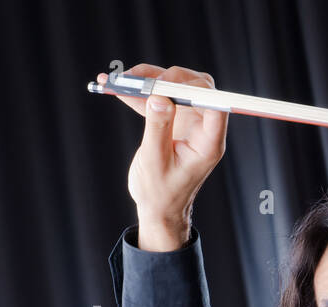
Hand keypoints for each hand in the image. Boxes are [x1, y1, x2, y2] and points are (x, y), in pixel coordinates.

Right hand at [98, 64, 227, 250]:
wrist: (157, 206)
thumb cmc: (161, 193)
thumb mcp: (155, 162)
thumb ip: (158, 129)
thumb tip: (160, 98)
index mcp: (208, 143)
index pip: (215, 106)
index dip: (195, 88)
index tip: (166, 83)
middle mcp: (202, 129)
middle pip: (196, 88)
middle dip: (167, 78)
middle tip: (138, 80)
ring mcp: (188, 122)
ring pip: (174, 87)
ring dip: (147, 80)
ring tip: (118, 81)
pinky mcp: (172, 121)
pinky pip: (158, 98)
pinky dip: (137, 92)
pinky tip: (112, 86)